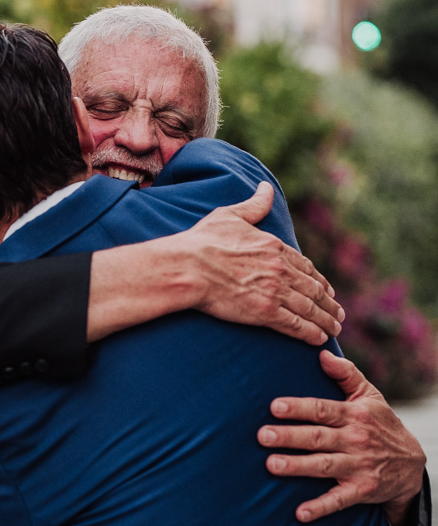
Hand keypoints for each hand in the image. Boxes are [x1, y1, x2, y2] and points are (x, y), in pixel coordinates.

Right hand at [183, 182, 342, 345]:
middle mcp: (281, 270)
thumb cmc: (203, 241)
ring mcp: (275, 292)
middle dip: (329, 304)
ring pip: (310, 309)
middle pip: (314, 289)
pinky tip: (319, 338)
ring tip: (334, 330)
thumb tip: (266, 187)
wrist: (188, 267)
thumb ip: (254, 205)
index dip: (319, 280)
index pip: (306, 266)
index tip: (327, 289)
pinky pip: (296, 325)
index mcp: (275, 248)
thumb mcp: (230, 216)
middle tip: (337, 314)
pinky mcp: (265, 312)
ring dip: (326, 321)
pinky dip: (311, 333)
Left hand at [258, 350, 425, 525]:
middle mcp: (355, 440)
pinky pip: (339, 500)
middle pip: (318, 437)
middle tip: (262, 435)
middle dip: (290, 436)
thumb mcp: (370, 396)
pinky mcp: (363, 490)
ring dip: (298, 467)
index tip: (274, 406)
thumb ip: (346, 374)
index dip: (299, 408)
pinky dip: (320, 507)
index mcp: (353, 415)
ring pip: (324, 466)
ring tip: (272, 465)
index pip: (322, 409)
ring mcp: (359, 466)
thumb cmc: (381, 425)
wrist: (413, 465)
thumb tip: (322, 352)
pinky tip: (299, 513)